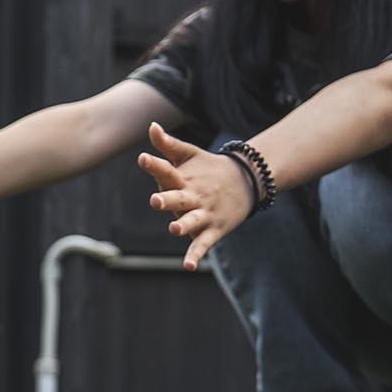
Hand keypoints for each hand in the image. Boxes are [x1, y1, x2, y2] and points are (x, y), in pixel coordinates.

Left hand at [137, 122, 255, 270]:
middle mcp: (194, 196)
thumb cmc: (208, 168)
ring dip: (183, 225)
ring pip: (192, 221)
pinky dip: (196, 255)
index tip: (143, 158)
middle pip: (178, 198)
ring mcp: (204, 214)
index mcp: (184, 178)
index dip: (154, 165)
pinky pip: (203, 244)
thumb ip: (167, 145)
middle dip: (167, 199)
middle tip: (155, 200)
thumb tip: (151, 126)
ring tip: (173, 228)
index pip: (167, 170)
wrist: (248, 180)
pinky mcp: (213, 230)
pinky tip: (189, 266)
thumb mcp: (188, 155)